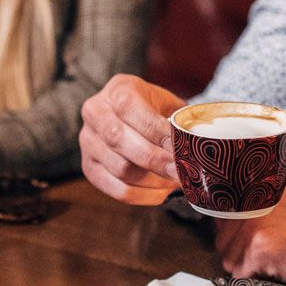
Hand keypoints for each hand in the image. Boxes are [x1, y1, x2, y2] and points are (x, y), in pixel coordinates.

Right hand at [78, 74, 184, 205]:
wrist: (131, 119)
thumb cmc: (155, 111)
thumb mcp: (167, 103)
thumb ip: (180, 120)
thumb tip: (198, 142)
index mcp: (116, 90)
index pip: (129, 108)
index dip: (155, 130)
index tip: (180, 147)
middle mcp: (95, 113)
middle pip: (119, 140)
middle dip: (155, 159)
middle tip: (180, 170)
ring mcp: (87, 141)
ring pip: (120, 168)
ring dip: (153, 179)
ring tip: (174, 179)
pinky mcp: (89, 167)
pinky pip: (117, 190)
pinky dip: (144, 195)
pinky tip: (162, 190)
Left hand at [214, 182, 285, 285]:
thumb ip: (259, 208)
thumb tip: (226, 224)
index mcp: (260, 185)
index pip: (221, 212)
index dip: (234, 233)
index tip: (255, 240)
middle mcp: (252, 198)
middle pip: (222, 240)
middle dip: (244, 254)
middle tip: (279, 251)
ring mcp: (254, 221)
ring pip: (229, 260)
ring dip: (252, 269)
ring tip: (284, 258)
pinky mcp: (260, 246)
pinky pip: (241, 275)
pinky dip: (260, 281)